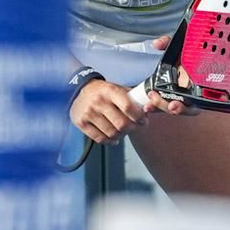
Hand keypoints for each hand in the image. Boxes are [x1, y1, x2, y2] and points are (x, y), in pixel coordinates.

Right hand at [69, 39, 187, 144]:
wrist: (79, 89)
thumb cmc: (103, 91)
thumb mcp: (118, 88)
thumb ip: (133, 98)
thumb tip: (150, 109)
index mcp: (110, 91)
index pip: (129, 107)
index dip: (139, 118)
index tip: (143, 121)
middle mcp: (99, 102)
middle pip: (122, 124)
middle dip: (132, 129)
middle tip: (135, 127)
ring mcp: (89, 113)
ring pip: (112, 133)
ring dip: (121, 136)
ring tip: (123, 132)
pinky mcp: (81, 123)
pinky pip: (100, 139)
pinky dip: (110, 141)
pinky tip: (113, 138)